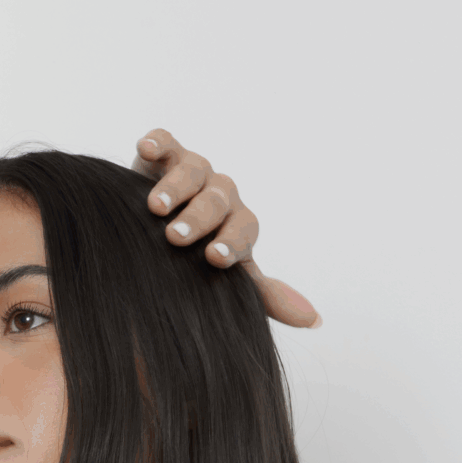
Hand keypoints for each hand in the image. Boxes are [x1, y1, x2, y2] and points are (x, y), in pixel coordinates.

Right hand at [132, 128, 319, 328]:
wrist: (167, 232)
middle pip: (217, 200)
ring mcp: (194, 172)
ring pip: (192, 170)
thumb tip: (315, 320)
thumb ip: (268, 295)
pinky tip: (146, 149)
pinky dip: (157, 142)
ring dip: (175, 187)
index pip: (244, 230)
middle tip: (176, 237)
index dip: (232, 242)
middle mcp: (220, 194)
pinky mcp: (166, 155)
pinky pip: (165, 142)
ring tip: (156, 208)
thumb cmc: (202, 259)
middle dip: (199, 218)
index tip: (215, 259)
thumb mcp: (236, 278)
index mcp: (238, 223)